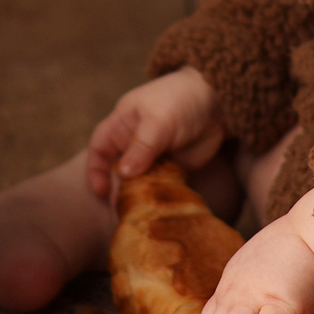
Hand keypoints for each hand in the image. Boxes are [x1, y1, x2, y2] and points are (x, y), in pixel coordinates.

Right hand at [85, 68, 225, 198]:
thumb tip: (123, 174)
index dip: (96, 170)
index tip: (101, 191)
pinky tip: (160, 207)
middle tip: (121, 210)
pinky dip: (158, 196)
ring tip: (141, 213)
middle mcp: (134, 143)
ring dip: (139, 196)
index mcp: (122, 125)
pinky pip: (160, 186)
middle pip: (118, 171)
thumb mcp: (157, 121)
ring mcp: (153, 157)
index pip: (99, 149)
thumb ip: (141, 147)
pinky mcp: (173, 168)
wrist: (217, 101)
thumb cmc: (180, 100)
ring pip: (139, 182)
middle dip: (117, 190)